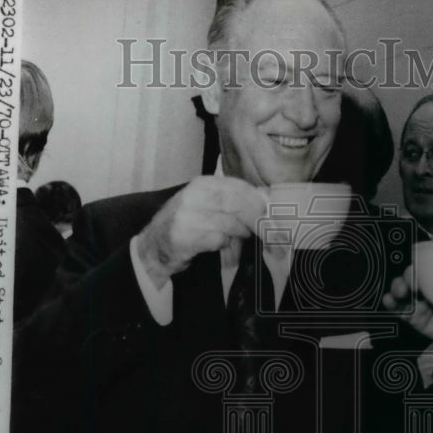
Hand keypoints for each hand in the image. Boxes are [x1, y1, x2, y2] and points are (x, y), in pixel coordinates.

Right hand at [137, 175, 266, 286]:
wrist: (154, 246)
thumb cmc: (188, 225)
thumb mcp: (208, 206)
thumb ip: (233, 203)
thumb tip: (268, 208)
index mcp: (204, 184)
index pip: (241, 188)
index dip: (262, 203)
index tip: (277, 217)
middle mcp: (195, 195)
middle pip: (239, 204)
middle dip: (260, 221)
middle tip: (273, 235)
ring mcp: (188, 215)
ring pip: (231, 223)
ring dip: (241, 235)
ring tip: (237, 241)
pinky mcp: (184, 236)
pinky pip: (218, 240)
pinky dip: (226, 246)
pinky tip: (222, 247)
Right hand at [382, 265, 432, 350]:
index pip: (429, 265)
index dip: (421, 262)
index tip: (419, 264)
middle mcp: (430, 286)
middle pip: (413, 276)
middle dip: (407, 276)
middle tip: (410, 280)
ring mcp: (421, 302)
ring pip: (404, 292)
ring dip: (397, 289)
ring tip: (398, 292)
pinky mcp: (416, 319)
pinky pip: (402, 311)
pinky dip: (393, 305)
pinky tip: (389, 301)